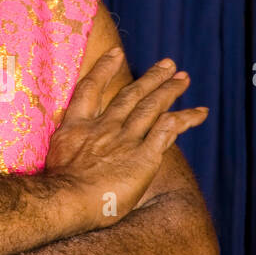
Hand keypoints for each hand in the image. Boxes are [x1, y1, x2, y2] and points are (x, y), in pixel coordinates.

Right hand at [45, 48, 208, 225]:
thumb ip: (70, 150)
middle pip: (130, 95)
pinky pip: (169, 130)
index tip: (116, 52)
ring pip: (152, 106)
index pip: (89, 90)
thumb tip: (74, 156)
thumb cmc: (56, 193)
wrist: (65, 201)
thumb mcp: (55, 160)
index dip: (104, 69)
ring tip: (184, 79)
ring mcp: (125, 139)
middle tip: (168, 64)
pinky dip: (186, 118)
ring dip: (170, 90)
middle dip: (151, 77)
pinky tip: (200, 112)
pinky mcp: (144, 155)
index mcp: (77, 127)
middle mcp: (103, 127)